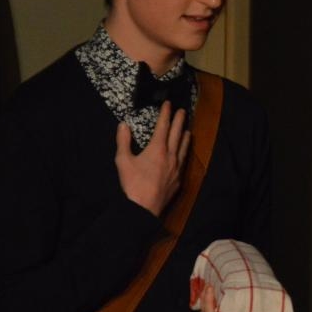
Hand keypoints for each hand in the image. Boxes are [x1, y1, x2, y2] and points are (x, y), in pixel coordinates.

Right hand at [115, 101, 190, 216]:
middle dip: (179, 121)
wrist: (144, 208)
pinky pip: (184, 162)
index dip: (166, 114)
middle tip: (183, 111)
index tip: (169, 104)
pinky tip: (184, 154)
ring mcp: (177, 168)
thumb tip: (123, 125)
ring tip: (188, 130)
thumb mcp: (123, 161)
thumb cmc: (133, 183)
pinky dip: (185, 153)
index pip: (163, 126)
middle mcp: (170, 155)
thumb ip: (123, 141)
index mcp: (157, 148)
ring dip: (185, 137)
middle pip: (177, 134)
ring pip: (183, 148)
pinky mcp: (178, 179)